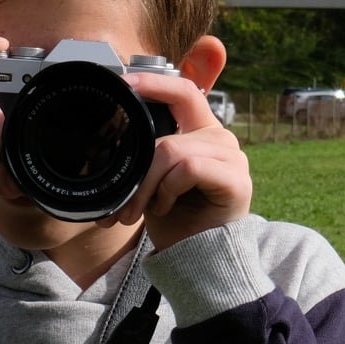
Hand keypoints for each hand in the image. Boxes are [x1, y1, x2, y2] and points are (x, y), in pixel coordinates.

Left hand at [101, 73, 251, 251]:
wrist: (195, 261)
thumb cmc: (174, 220)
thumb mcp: (152, 179)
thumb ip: (145, 153)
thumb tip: (107, 135)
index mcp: (201, 132)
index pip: (182, 90)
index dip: (154, 82)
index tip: (124, 83)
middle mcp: (220, 138)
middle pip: (174, 118)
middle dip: (140, 148)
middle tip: (121, 186)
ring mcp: (232, 158)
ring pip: (171, 150)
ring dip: (146, 184)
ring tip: (137, 211)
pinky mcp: (236, 180)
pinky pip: (187, 169)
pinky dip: (166, 190)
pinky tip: (164, 208)